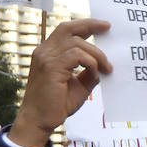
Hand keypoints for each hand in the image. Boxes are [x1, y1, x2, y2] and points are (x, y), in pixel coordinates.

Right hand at [10, 19, 112, 146]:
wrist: (39, 121)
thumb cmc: (56, 105)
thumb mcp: (78, 85)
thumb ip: (88, 72)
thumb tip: (104, 65)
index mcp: (48, 53)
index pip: (66, 31)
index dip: (84, 24)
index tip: (103, 25)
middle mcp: (44, 51)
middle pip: (69, 28)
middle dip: (90, 25)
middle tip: (108, 27)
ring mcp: (46, 58)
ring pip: (77, 43)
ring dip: (96, 54)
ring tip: (106, 68)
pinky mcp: (51, 67)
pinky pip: (77, 56)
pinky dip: (90, 63)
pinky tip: (95, 74)